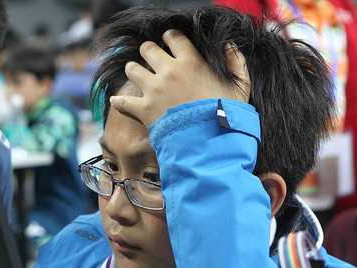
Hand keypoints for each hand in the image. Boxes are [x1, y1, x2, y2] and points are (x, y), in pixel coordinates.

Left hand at [109, 29, 250, 127]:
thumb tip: (229, 47)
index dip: (169, 38)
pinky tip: (116, 100)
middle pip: (148, 49)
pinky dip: (119, 101)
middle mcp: (168, 72)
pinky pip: (123, 101)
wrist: (208, 141)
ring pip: (132, 69)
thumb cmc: (225, 114)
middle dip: (148, 52)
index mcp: (190, 62)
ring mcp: (153, 90)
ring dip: (134, 71)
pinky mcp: (144, 109)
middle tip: (151, 58)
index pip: (173, 37)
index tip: (168, 42)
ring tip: (137, 75)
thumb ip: (236, 63)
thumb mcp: (240, 86)